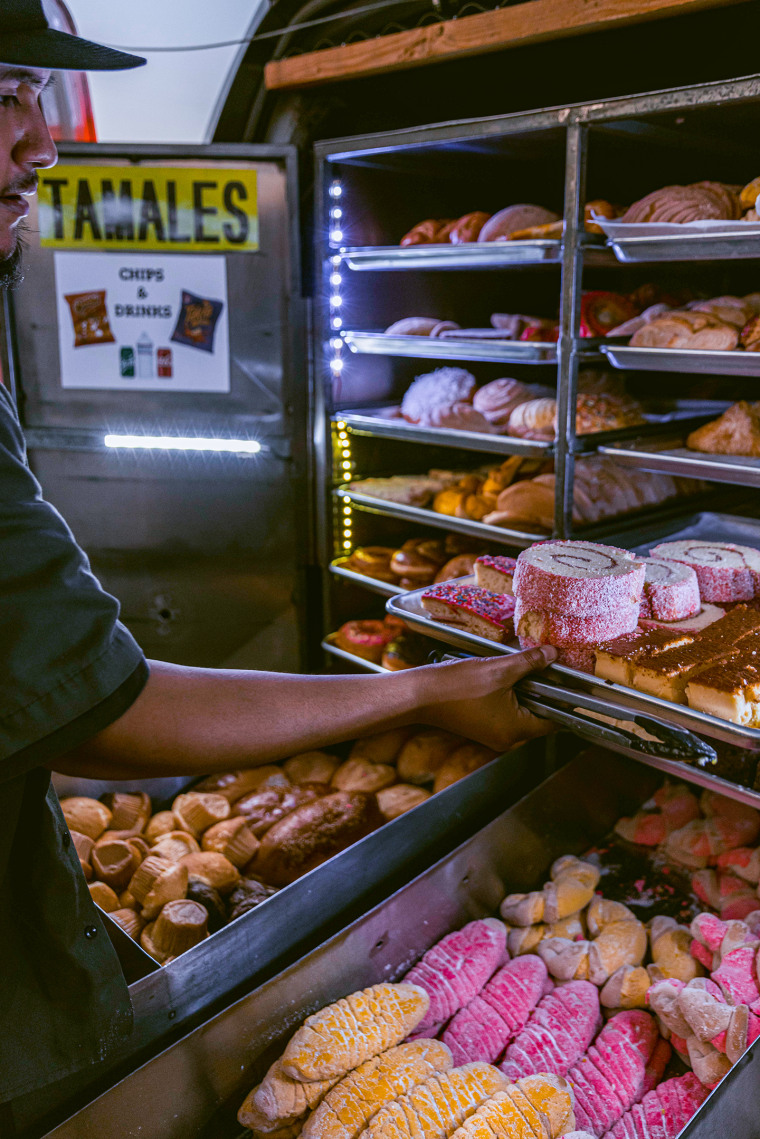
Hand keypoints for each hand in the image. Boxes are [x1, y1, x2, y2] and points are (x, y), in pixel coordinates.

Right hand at [416, 646, 557, 752]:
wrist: (420, 695)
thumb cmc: (457, 686)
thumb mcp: (499, 669)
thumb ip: (530, 662)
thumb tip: (552, 654)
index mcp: (516, 730)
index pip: (554, 721)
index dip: (565, 701)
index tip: (572, 683)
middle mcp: (507, 739)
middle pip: (538, 717)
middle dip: (544, 694)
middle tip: (548, 670)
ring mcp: (493, 735)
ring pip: (521, 714)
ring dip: (525, 694)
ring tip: (525, 671)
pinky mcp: (482, 728)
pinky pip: (506, 714)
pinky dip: (510, 698)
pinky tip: (505, 679)